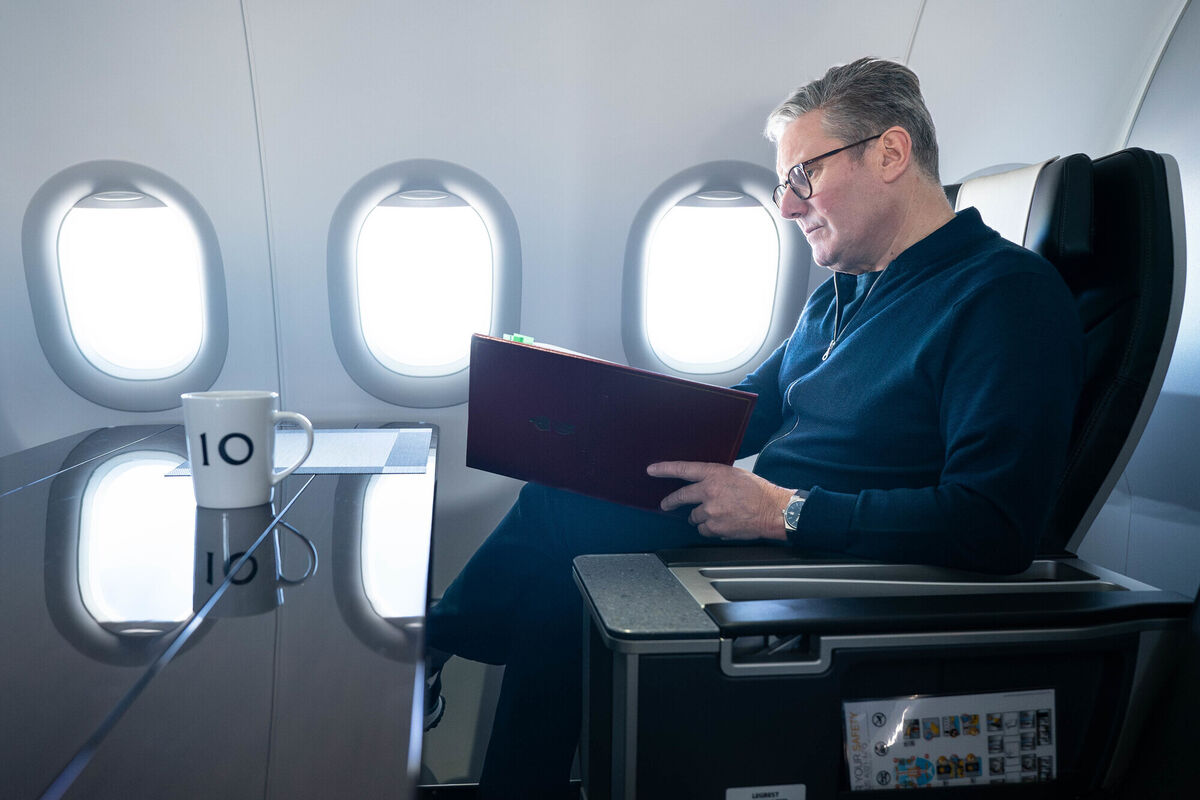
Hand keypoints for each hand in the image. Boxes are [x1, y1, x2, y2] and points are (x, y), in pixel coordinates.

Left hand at [647, 461, 793, 540]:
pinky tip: (722, 523)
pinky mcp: (715, 527)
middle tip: (666, 504)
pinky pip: (704, 529)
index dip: (664, 469)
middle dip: (670, 501)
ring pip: (693, 517)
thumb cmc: (759, 491)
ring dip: (700, 517)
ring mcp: (711, 511)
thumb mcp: (735, 475)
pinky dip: (710, 528)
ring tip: (716, 514)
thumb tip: (704, 485)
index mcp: (714, 474)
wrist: (773, 510)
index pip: (683, 469)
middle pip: (681, 497)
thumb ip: (716, 479)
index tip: (651, 470)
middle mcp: (709, 491)